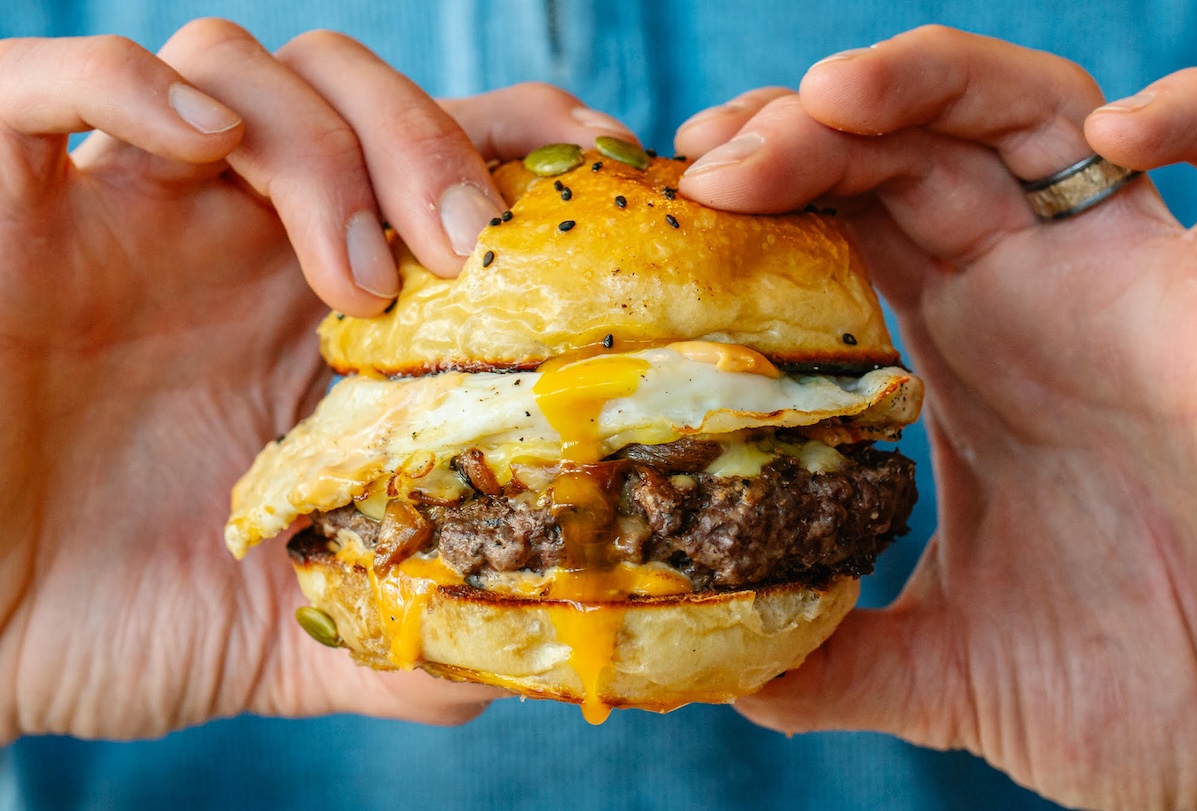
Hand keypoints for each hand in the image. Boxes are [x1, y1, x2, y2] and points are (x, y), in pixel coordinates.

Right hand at [0, 19, 633, 740]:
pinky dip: (127, 85)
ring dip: (313, 139)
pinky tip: (195, 147)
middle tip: (461, 254)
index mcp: (311, 308)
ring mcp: (117, 216)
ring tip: (350, 271)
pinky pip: (39, 82)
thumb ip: (393, 629)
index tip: (603, 171)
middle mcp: (227, 241)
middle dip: (424, 140)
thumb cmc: (110, 620)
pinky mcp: (0, 215)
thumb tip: (496, 647)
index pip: (434, 163)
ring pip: (229, 64)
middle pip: (347, 88)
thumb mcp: (283, 632)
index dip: (521, 140)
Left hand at [676, 26, 1196, 809]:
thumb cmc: (1141, 688)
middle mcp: (1020, 297)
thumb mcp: (955, 669)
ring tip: (816, 104)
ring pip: (1009, 118)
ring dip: (913, 85)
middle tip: (702, 161)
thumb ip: (842, 661)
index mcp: (952, 358)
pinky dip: (1179, 110)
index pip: (834, 232)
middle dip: (794, 135)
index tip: (668, 214)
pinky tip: (1110, 135)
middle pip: (893, 158)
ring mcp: (1107, 279)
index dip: (755, 204)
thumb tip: (728, 674)